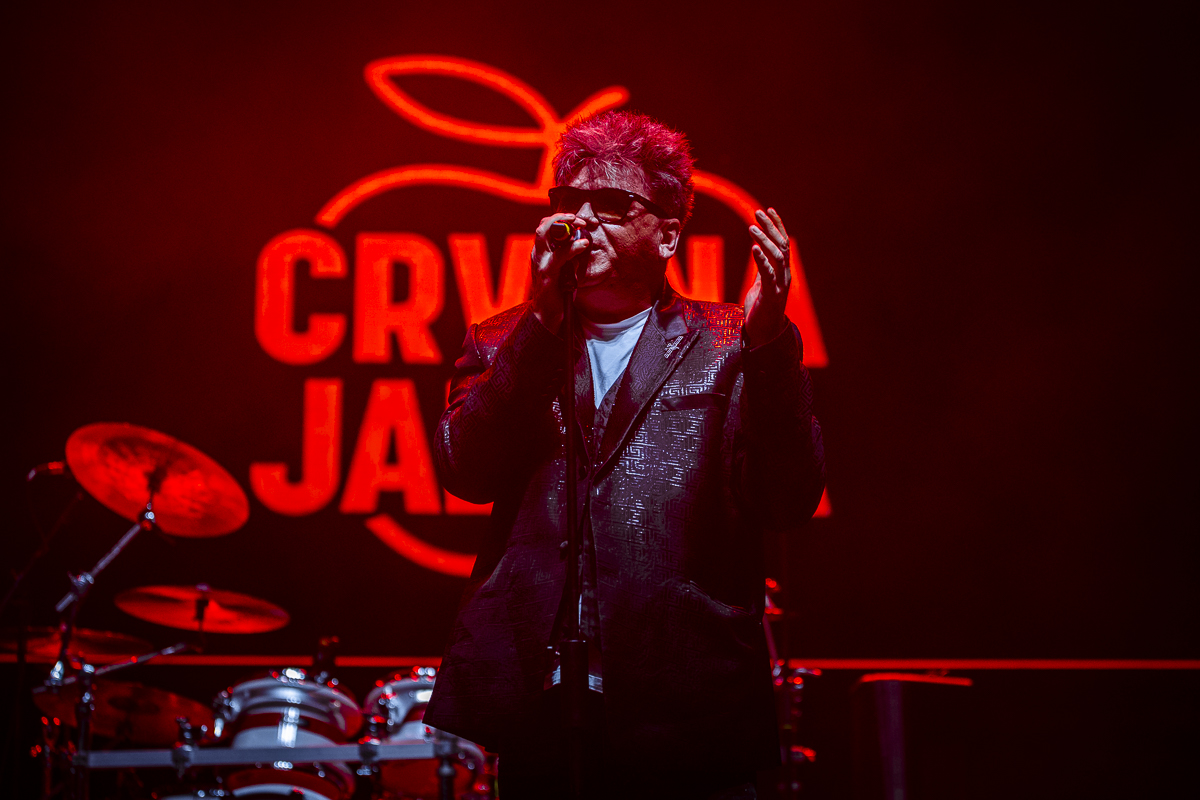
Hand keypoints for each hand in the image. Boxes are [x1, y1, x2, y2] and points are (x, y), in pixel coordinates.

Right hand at [530, 213, 590, 332]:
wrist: (547, 314)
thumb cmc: (557, 291)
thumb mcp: (564, 268)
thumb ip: (569, 255)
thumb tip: (581, 241)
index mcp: (541, 252)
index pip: (545, 226)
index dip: (560, 218)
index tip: (578, 219)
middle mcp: (537, 255)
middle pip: (542, 226)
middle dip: (560, 217)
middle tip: (578, 218)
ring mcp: (540, 264)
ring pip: (544, 235)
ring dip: (563, 226)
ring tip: (581, 225)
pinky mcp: (546, 275)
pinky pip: (558, 257)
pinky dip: (571, 248)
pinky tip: (583, 244)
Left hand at [743, 208, 790, 346]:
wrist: (763, 335)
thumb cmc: (761, 310)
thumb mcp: (760, 285)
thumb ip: (762, 268)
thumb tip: (758, 251)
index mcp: (782, 271)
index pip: (782, 243)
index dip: (777, 225)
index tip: (768, 210)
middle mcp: (785, 275)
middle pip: (781, 245)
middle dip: (771, 227)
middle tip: (758, 212)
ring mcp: (780, 285)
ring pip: (777, 256)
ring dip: (764, 240)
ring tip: (752, 227)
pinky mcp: (771, 295)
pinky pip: (768, 274)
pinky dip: (761, 259)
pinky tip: (753, 248)